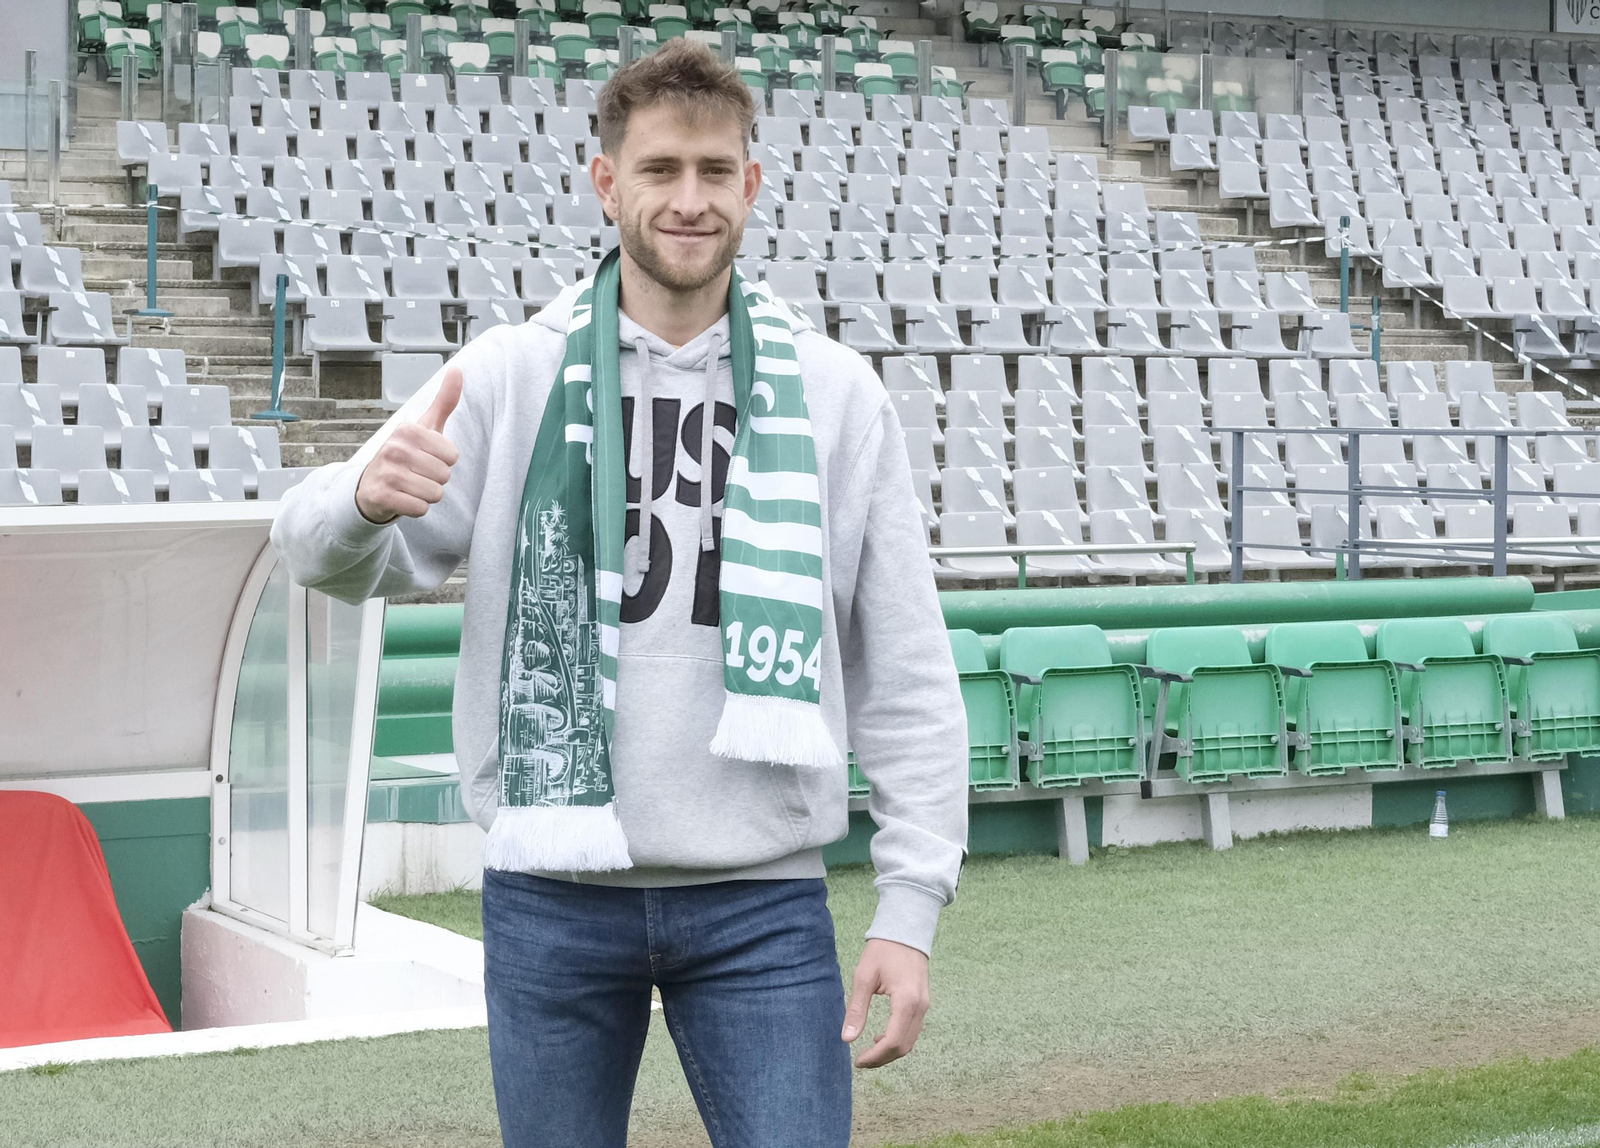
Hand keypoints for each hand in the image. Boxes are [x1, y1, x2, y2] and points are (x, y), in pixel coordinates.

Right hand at [355, 367, 461, 523]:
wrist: (370, 486)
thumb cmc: (405, 455)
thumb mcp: (424, 427)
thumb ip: (444, 401)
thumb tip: (458, 370)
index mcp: (407, 430)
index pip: (452, 456)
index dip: (444, 461)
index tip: (425, 458)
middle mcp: (394, 448)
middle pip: (445, 475)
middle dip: (435, 480)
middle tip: (416, 474)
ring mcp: (386, 472)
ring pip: (435, 493)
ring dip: (426, 495)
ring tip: (410, 486)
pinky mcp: (382, 496)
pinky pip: (421, 509)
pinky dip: (416, 508)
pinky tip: (402, 498)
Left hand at [841, 938, 929, 1068]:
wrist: (905, 931)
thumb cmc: (883, 950)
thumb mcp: (864, 977)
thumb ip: (856, 1009)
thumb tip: (847, 1038)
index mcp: (906, 1001)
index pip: (892, 1041)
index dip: (875, 1056)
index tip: (857, 1061)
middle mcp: (920, 1007)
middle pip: (904, 1046)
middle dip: (882, 1059)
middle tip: (861, 1061)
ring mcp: (924, 1006)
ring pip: (910, 1041)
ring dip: (890, 1052)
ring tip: (868, 1052)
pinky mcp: (923, 1003)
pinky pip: (913, 1031)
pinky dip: (898, 1040)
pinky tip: (881, 1037)